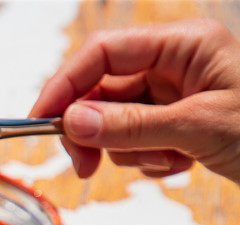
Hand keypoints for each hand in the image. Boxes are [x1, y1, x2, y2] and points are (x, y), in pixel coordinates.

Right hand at [31, 19, 239, 185]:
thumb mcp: (198, 128)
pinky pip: (135, 141)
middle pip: (101, 92)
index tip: (42, 119)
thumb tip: (73, 122)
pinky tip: (181, 164)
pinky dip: (149, 160)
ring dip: (129, 151)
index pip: (102, 53)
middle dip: (93, 130)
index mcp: (182, 45)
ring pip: (114, 122)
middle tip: (85, 165)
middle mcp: (173, 65)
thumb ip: (131, 126)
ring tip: (169, 161)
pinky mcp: (175, 123)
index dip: (65, 85)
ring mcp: (173, 95)